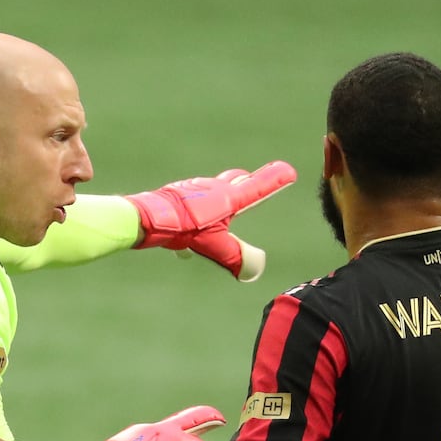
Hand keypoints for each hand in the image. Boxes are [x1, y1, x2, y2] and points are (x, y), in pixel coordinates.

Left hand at [124, 161, 296, 280]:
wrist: (151, 216)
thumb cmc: (184, 229)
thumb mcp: (214, 246)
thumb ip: (235, 256)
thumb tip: (253, 270)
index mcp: (228, 198)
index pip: (258, 188)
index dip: (274, 181)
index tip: (289, 171)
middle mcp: (214, 187)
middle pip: (236, 180)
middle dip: (246, 182)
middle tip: (252, 182)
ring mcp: (195, 187)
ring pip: (214, 188)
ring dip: (219, 196)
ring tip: (217, 214)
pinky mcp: (179, 192)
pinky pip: (194, 198)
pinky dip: (198, 208)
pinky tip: (188, 225)